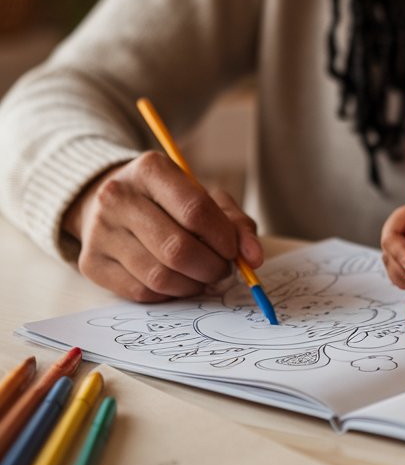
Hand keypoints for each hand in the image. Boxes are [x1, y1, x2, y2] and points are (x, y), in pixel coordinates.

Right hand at [62, 151, 263, 302]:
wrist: (111, 202)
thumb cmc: (169, 201)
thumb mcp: (204, 197)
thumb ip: (235, 223)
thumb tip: (253, 258)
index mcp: (150, 169)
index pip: (195, 210)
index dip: (223, 238)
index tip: (235, 252)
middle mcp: (118, 197)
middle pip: (177, 248)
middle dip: (211, 268)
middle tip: (224, 271)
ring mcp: (100, 231)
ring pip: (159, 276)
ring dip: (193, 285)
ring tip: (204, 277)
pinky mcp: (90, 263)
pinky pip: (140, 292)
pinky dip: (170, 294)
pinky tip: (179, 282)